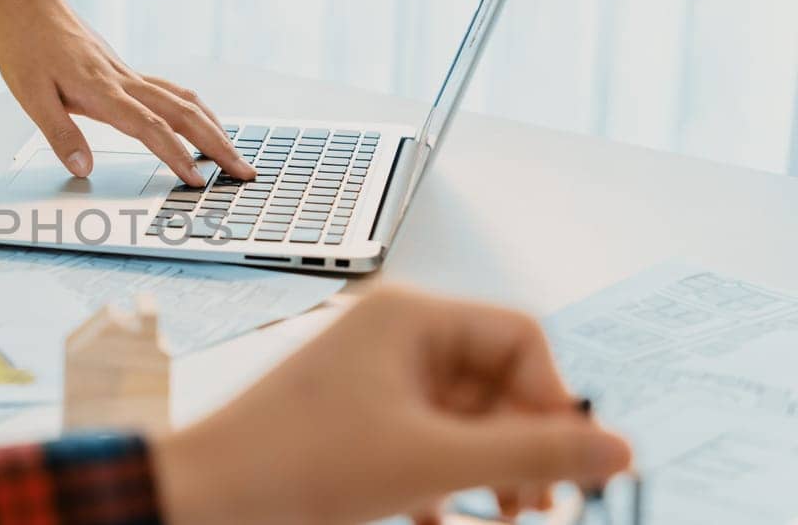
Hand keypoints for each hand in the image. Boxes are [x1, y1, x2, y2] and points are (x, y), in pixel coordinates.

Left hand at [0, 0, 253, 186]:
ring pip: (184, 100)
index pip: (150, 127)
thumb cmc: (25, 47)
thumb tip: (84, 169)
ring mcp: (128, 75)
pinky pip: (171, 90)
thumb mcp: (31, 96)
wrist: (28, 4)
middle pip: (183, 114)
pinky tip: (202, 120)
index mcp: (103, 91)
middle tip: (243, 171)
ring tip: (234, 152)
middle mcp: (124, 81)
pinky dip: (195, 109)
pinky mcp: (125, 71)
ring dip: (213, 127)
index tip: (197, 179)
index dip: (176, 155)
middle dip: (217, 145)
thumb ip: (60, 134)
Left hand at [152, 288, 631, 524]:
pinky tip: (432, 515)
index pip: (521, 336)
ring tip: (501, 515)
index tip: (568, 464)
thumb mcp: (432, 462)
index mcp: (408, 316)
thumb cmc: (295, 463)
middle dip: (522, 443)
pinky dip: (440, 476)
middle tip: (538, 505)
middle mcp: (390, 333)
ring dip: (486, 467)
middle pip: (495, 377)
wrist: (202, 497)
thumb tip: (618, 448)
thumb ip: (532, 454)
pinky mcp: (351, 416)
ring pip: (461, 414)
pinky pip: (422, 436)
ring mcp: (368, 374)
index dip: (554, 399)